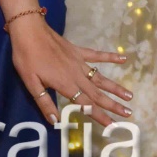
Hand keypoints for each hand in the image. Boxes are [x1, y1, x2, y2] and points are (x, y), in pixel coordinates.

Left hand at [7, 15, 132, 128]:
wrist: (29, 31)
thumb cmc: (27, 58)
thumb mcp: (31, 83)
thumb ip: (44, 103)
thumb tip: (56, 122)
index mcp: (65, 85)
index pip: (86, 105)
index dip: (100, 116)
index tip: (113, 126)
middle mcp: (76, 75)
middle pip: (98, 94)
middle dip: (113, 105)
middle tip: (128, 114)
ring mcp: (79, 62)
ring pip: (101, 78)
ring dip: (115, 87)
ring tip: (129, 95)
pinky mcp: (78, 51)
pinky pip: (97, 55)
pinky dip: (110, 57)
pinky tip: (123, 58)